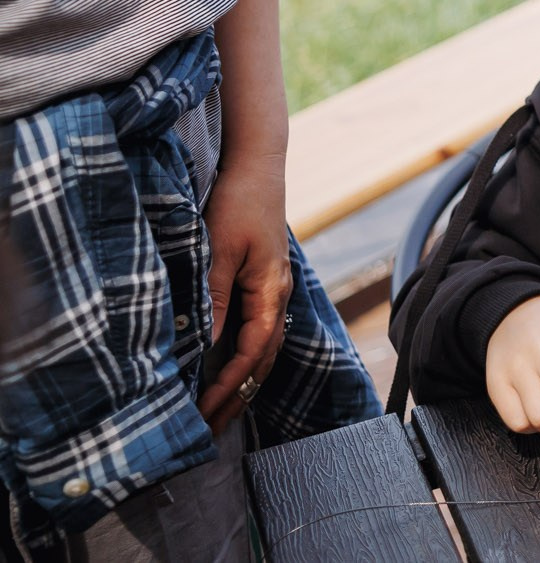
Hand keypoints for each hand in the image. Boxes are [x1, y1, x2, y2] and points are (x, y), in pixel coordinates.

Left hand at [198, 153, 290, 430]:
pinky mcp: (262, 282)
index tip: (206, 412)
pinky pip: (257, 332)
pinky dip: (243, 359)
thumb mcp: (220, 251)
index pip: (252, 353)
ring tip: (220, 411)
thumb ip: (215, 297)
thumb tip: (205, 344)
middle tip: (210, 429)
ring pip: (262, 349)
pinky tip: (227, 369)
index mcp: (271, 291)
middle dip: (238, 396)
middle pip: (263, 359)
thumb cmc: (239, 202)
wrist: (258, 165)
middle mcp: (277, 295)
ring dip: (242, 381)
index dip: (230, 386)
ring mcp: (272, 289)